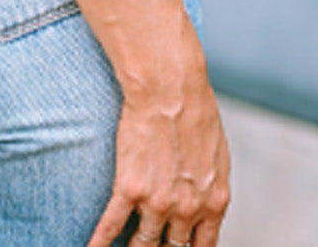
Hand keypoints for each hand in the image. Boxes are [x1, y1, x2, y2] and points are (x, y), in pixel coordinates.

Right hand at [86, 65, 230, 246]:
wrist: (170, 87)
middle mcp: (187, 210)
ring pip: (142, 243)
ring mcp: (158, 202)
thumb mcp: (217, 155)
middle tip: (149, 246)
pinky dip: (100, 243)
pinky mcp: (130, 188)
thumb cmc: (195, 110)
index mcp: (213, 202)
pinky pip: (111, 225)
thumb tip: (205, 200)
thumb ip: (210, 186)